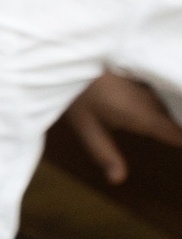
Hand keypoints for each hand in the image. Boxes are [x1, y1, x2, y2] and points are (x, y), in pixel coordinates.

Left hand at [64, 72, 181, 184]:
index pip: (175, 132)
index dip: (181, 139)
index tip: (180, 143)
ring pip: (173, 99)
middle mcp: (150, 100)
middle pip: (179, 114)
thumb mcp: (86, 128)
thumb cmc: (76, 95)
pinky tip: (169, 103)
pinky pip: (164, 88)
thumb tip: (117, 180)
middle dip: (181, 122)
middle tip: (171, 133)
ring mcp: (149, 85)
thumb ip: (104, 154)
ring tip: (175, 116)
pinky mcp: (145, 74)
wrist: (68, 58)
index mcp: (140, 115)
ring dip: (178, 107)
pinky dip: (169, 96)